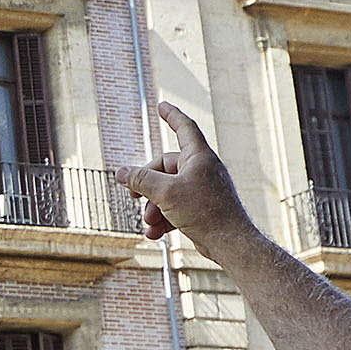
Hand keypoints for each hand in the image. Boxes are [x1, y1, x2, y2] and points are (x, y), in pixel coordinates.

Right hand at [115, 100, 253, 250]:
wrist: (229, 243)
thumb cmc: (205, 212)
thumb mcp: (165, 193)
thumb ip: (140, 180)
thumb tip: (121, 172)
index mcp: (198, 156)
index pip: (184, 127)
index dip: (171, 115)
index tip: (162, 106)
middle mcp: (202, 169)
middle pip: (165, 167)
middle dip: (147, 185)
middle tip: (133, 197)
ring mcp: (202, 189)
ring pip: (168, 190)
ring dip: (153, 207)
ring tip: (148, 222)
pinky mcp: (201, 208)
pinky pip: (176, 207)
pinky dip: (164, 218)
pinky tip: (154, 233)